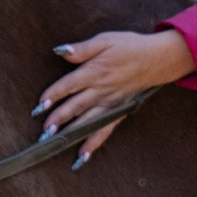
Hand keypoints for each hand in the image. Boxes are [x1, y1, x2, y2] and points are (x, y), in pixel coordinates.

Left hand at [35, 26, 195, 165]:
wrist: (157, 60)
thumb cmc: (129, 47)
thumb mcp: (105, 40)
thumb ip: (83, 49)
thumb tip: (61, 51)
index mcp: (94, 72)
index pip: (69, 85)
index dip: (54, 95)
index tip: (40, 105)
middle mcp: (100, 91)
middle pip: (76, 106)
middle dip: (58, 119)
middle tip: (43, 132)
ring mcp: (109, 104)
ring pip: (87, 121)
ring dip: (71, 133)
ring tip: (54, 143)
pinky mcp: (117, 112)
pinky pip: (104, 130)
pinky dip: (93, 143)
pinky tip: (82, 156)